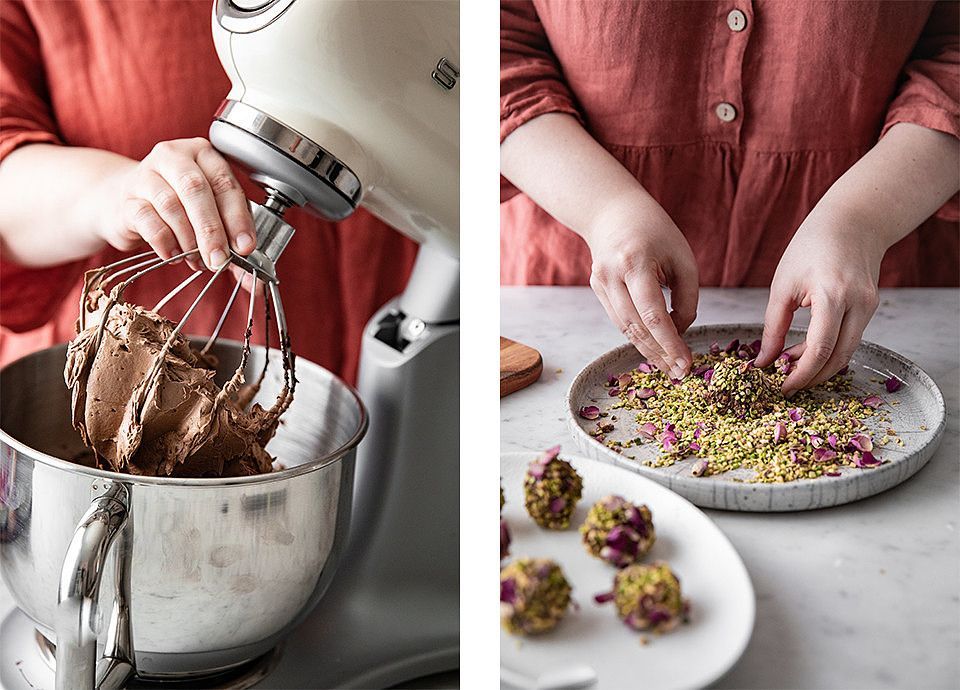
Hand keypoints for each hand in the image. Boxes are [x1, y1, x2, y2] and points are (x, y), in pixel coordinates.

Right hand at [97, 138, 255, 270]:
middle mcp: (173, 157)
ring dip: (189, 240)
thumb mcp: (209, 212)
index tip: (245, 246)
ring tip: (198, 261)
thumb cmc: (179, 204)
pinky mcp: (126, 198)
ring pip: (171, 205)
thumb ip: (231, 238)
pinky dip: (165, 243)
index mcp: (203, 154)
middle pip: (195, 190)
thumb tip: (249, 278)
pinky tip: (175, 256)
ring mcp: (145, 175)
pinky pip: (148, 221)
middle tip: (219, 260)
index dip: (237, 217)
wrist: (123, 200)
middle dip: (211, 230)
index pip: (224, 183)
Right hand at [585, 197, 698, 378]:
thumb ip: (686, 297)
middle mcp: (611, 276)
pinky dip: (638, 336)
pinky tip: (655, 348)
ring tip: (670, 368)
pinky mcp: (597, 289)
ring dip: (648, 351)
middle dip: (659, 354)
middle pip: (636, 327)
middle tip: (680, 374)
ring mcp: (599, 284)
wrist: (611, 211)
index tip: (686, 364)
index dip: (670, 343)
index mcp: (634, 263)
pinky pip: (619, 320)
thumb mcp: (682, 257)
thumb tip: (678, 332)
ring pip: (625, 328)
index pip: (652, 314)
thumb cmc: (654, 231)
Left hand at [755, 207, 881, 394]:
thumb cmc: (811, 247)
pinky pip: (850, 338)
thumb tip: (764, 361)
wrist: (852, 222)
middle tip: (785, 384)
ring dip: (819, 365)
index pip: (820, 348)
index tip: (781, 387)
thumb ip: (773, 326)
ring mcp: (869, 307)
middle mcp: (858, 303)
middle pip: (838, 357)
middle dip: (811, 377)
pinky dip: (828, 350)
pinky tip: (805, 351)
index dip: (801, 374)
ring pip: (846, 351)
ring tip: (790, 366)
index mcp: (832, 294)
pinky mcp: (871, 308)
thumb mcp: (782, 285)